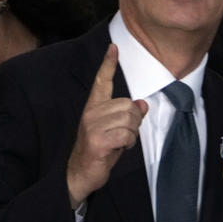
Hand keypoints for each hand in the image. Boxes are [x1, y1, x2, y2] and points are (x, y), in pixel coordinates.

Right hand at [66, 44, 147, 207]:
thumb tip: (142, 104)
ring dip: (130, 134)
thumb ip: (128, 115)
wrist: (80, 174)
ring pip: (130, 119)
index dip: (108, 64)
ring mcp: (92, 126)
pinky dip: (127, 144)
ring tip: (117, 143)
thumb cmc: (99, 151)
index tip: (113, 47)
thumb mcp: (115, 130)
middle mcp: (91, 113)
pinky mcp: (97, 140)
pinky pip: (126, 135)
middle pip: (129, 105)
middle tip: (121, 135)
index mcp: (93, 107)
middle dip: (134, 122)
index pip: (102, 81)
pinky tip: (116, 150)